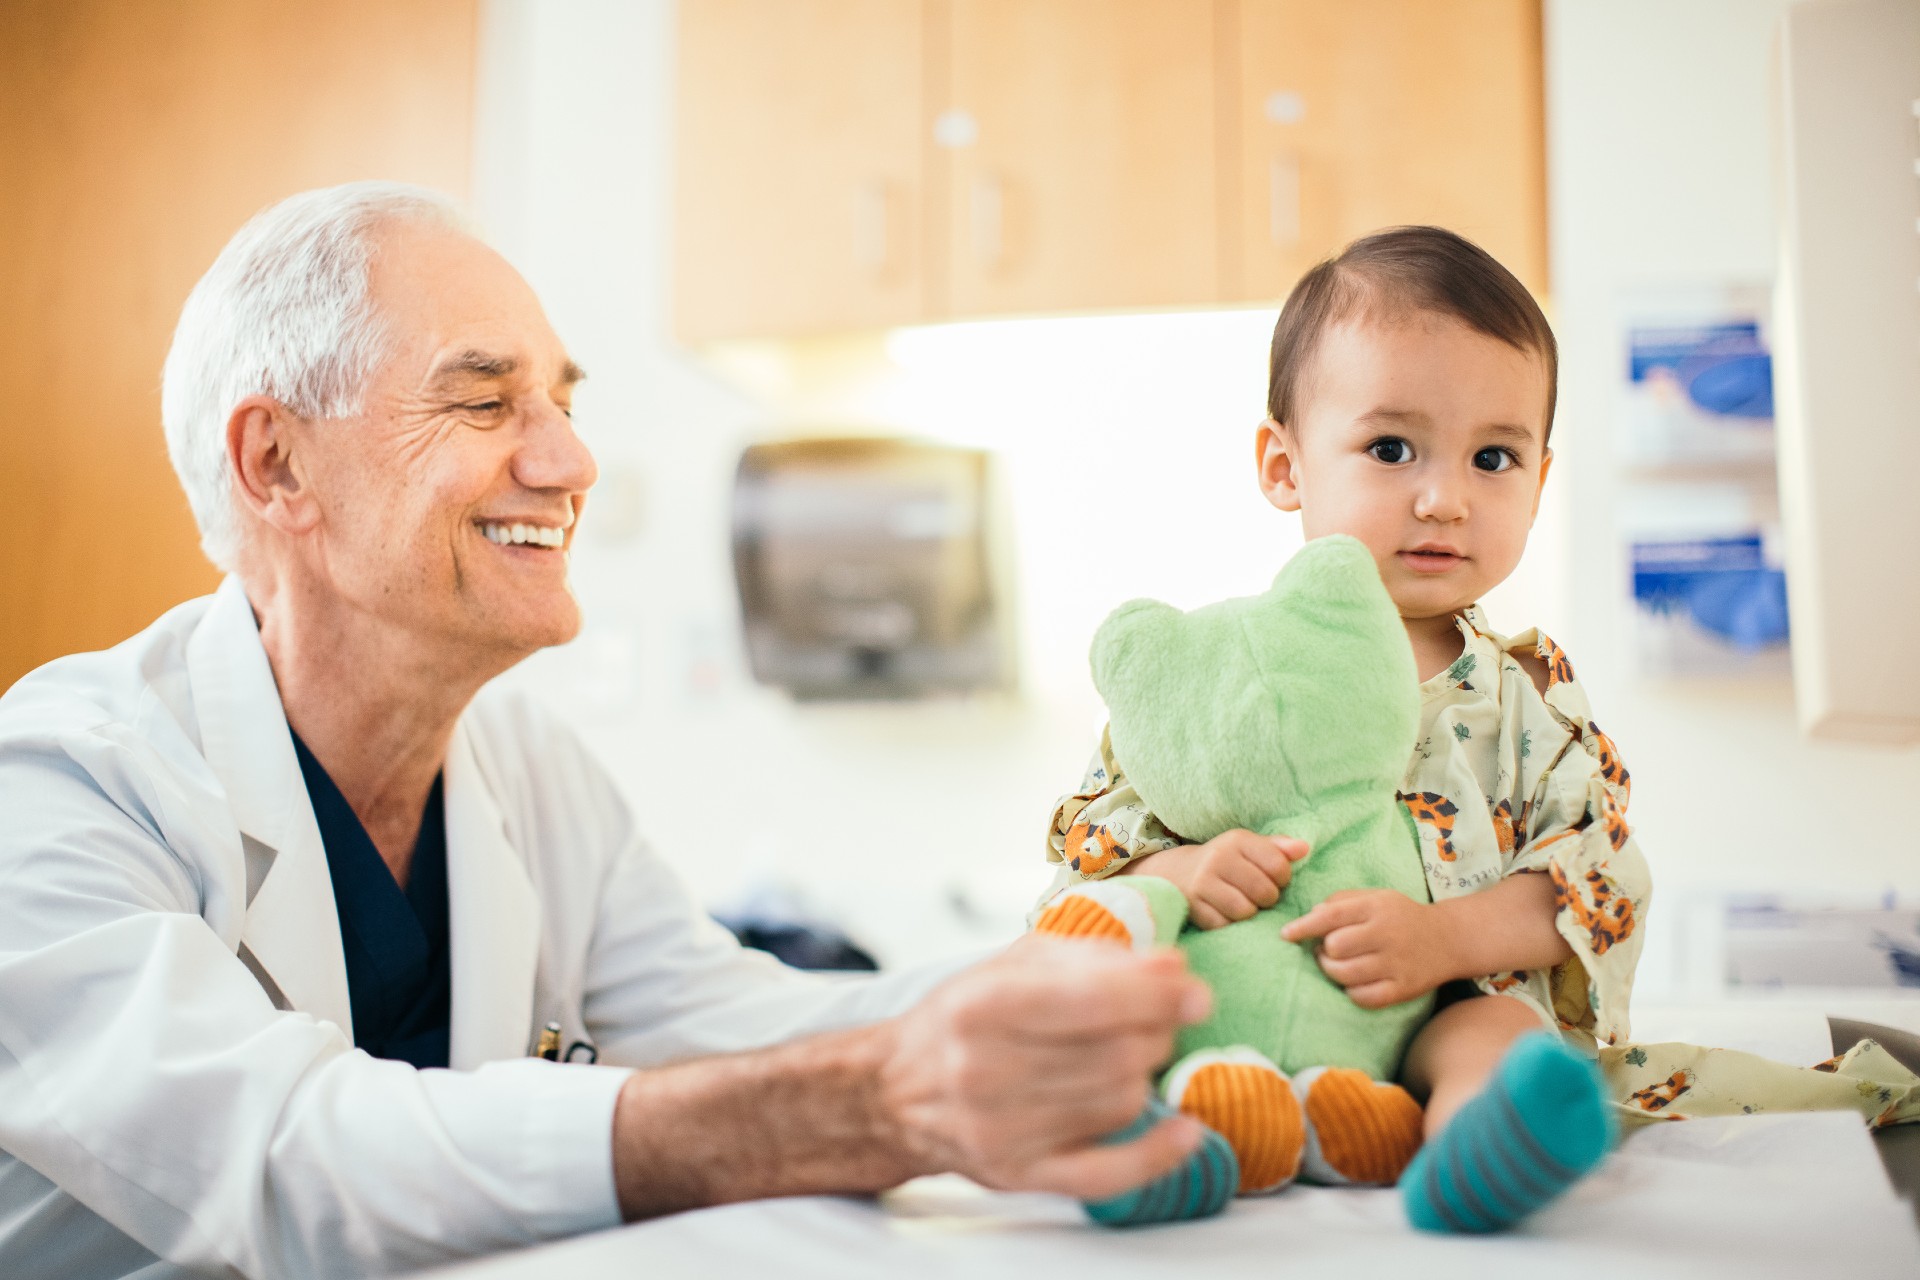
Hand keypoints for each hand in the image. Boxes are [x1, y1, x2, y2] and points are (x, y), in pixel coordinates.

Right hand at [878, 936, 1212, 1199]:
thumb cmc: (965, 1016)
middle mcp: (985, 1071)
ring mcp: (1001, 1131)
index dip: (1156, 996)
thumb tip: (1173, 969)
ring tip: (1132, 1055)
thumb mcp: (1014, 965)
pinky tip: (1185, 1130)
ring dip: (1144, 1074)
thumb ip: (1094, 959)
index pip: (1092, 1001)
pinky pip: (1106, 1173)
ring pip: (1119, 1102)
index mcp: (981, 1005)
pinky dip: (1155, 1154)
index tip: (1195, 991)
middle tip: (1153, 1020)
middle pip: (1115, 1055)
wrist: (896, 1091)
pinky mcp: (1019, 1174)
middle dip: (1154, 1031)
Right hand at [1121, 830, 1309, 929]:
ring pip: (1246, 911)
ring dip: (1249, 913)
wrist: (1177, 873)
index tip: (1274, 880)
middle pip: (1265, 892)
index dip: (1283, 879)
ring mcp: (1203, 883)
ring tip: (1242, 904)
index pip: (1279, 866)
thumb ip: (1279, 848)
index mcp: (1237, 840)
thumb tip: (1305, 848)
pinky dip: (1229, 923)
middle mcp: (1219, 858)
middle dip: (1267, 899)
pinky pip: (1225, 925)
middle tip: (1257, 896)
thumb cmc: (1225, 861)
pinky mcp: (1193, 906)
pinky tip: (1225, 913)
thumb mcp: (1249, 847)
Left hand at [1280, 889, 1454, 1008]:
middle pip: (1335, 947)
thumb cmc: (1399, 916)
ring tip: (1337, 965)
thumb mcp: (1374, 897)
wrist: (1448, 938)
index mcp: (1376, 907)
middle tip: (1327, 950)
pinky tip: (1355, 982)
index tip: (1285, 935)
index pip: (1332, 915)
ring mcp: (1396, 963)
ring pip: (1345, 975)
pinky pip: (1363, 997)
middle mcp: (1387, 933)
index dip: (1303, 926)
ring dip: (1333, 971)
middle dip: (1323, 951)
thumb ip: (1340, 902)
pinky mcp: (1404, 988)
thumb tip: (1309, 917)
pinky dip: (1351, 992)